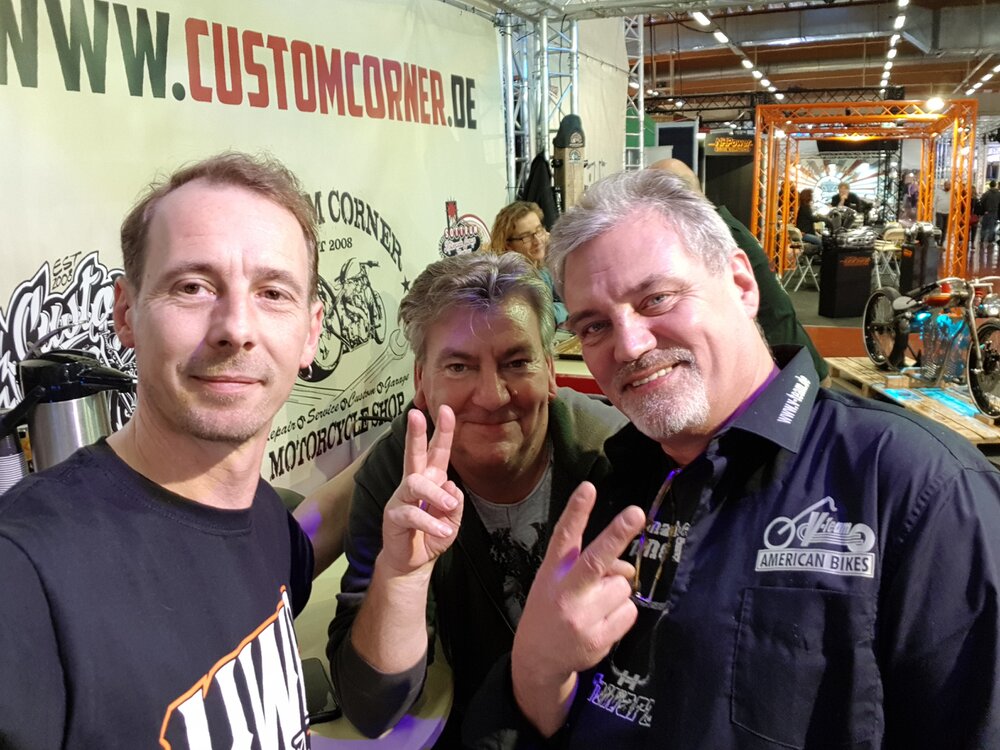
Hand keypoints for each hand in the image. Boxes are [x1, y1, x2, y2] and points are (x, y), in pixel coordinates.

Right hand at [379, 405, 463, 576]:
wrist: (413, 562)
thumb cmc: (432, 535)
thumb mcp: (453, 519)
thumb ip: (455, 503)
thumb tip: (450, 486)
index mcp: (431, 479)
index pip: (438, 451)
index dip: (443, 432)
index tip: (447, 410)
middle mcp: (414, 483)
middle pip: (413, 453)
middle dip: (415, 433)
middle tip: (415, 414)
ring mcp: (401, 497)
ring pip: (416, 484)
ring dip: (435, 494)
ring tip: (449, 506)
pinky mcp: (393, 515)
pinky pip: (412, 514)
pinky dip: (431, 523)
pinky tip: (443, 531)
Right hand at [511, 481, 645, 735]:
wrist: (537, 658)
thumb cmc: (552, 608)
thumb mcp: (557, 581)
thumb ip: (588, 566)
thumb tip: (629, 569)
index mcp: (552, 571)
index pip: (564, 536)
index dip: (577, 511)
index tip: (588, 487)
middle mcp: (565, 592)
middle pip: (596, 560)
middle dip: (617, 535)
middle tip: (636, 513)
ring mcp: (581, 618)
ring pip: (623, 587)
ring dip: (617, 592)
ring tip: (595, 606)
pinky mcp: (597, 639)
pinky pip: (629, 612)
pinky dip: (622, 614)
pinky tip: (601, 623)